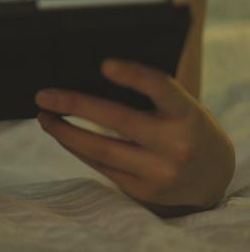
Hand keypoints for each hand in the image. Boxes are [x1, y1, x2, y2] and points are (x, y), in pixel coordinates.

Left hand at [35, 59, 234, 213]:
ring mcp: (159, 173)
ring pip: (101, 151)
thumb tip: (90, 75)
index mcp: (187, 113)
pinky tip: (64, 135)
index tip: (104, 64)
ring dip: (65, 133)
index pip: (160, 88)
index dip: (133, 75)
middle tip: (44, 95)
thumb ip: (147, 91)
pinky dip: (78, 149)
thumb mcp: (180, 103)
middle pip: (117, 121)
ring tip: (44, 117)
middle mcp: (175, 145)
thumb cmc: (186, 124)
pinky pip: (102, 167)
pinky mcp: (144, 192)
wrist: (212, 175)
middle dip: (74, 105)